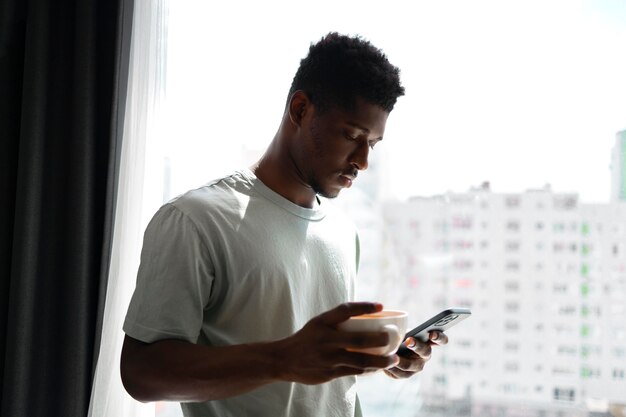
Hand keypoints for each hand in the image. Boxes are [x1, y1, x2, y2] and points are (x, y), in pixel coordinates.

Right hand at [275, 302, 399, 384]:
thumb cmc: (308, 338)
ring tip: (393, 359)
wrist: (284, 359)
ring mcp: (328, 358)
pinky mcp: (329, 373)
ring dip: (380, 361)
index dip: (364, 306)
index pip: (345, 310)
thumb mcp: (319, 323)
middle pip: (358, 339)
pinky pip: (354, 371)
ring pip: (360, 360)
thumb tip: (367, 315)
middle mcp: (325, 339)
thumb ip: (338, 320)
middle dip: (379, 340)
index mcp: (322, 322)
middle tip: (392, 338)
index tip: (381, 305)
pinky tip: (378, 368)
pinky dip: (369, 370)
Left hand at [384, 331, 447, 378]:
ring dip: (402, 360)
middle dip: (417, 346)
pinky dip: (393, 368)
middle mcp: (425, 355)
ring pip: (411, 365)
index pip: (441, 340)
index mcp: (428, 341)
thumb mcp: (401, 329)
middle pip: (426, 352)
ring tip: (393, 355)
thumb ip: (403, 329)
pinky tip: (386, 364)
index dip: (439, 337)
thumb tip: (397, 329)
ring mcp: (417, 366)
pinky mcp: (406, 374)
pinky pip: (400, 374)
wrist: (387, 349)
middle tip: (408, 341)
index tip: (432, 334)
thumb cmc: (397, 335)